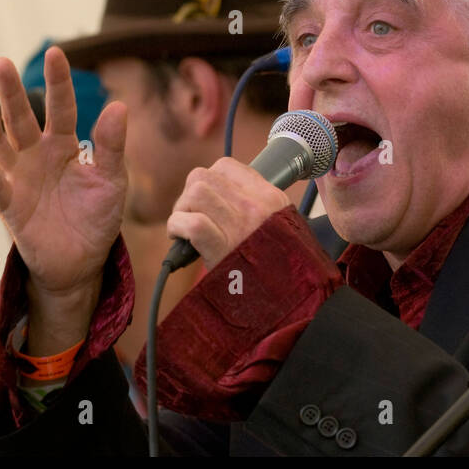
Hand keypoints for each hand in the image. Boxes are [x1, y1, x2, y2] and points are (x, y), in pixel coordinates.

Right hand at [0, 46, 126, 350]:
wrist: (83, 260)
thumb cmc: (97, 217)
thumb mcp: (112, 180)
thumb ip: (111, 146)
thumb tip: (119, 106)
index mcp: (65, 146)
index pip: (61, 108)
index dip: (58, 82)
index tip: (56, 52)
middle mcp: (37, 157)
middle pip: (21, 118)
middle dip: (12, 92)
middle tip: (2, 63)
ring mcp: (20, 179)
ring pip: (0, 144)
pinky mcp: (10, 207)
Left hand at [167, 158, 289, 269]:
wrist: (290, 302)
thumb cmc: (281, 267)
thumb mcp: (283, 228)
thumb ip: (260, 208)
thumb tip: (224, 196)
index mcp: (272, 198)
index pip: (227, 166)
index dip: (208, 181)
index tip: (207, 201)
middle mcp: (257, 207)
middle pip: (202, 176)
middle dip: (188, 195)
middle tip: (191, 215)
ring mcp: (240, 226)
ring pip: (195, 192)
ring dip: (181, 210)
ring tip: (185, 227)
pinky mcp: (223, 249)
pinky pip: (191, 222)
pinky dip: (178, 227)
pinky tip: (179, 238)